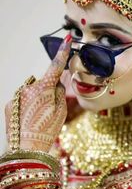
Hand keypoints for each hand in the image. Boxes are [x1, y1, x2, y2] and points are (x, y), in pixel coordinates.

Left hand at [5, 35, 71, 151]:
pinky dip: (27, 107)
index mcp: (44, 87)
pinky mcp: (9, 104)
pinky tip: (29, 120)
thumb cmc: (46, 130)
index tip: (66, 40)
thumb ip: (61, 92)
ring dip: (36, 100)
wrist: (26, 148)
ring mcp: (17, 95)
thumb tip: (59, 81)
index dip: (62, 54)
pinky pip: (22, 101)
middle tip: (50, 111)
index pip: (55, 66)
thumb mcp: (61, 111)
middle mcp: (28, 87)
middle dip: (48, 92)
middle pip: (43, 84)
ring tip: (37, 119)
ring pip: (32, 93)